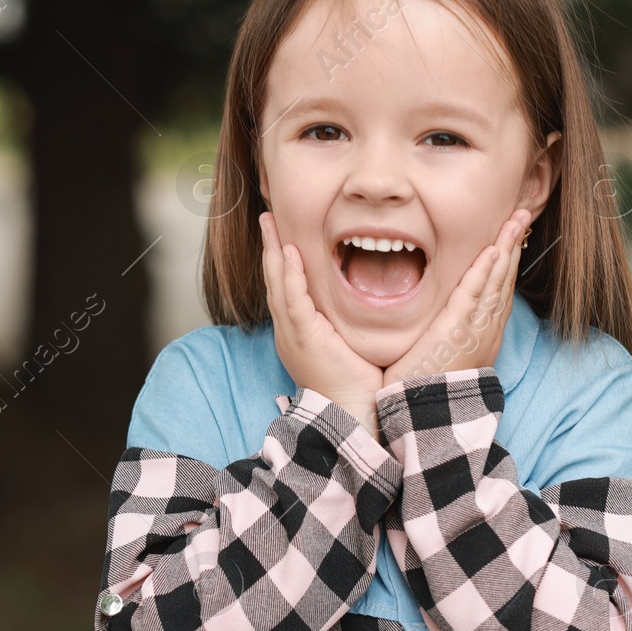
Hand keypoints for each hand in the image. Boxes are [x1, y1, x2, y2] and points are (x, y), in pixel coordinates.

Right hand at [259, 211, 384, 434]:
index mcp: (300, 332)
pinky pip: (292, 301)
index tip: (282, 233)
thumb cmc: (357, 384)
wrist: (352, 413)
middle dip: (270, 247)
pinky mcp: (304, 337)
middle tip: (267, 217)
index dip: (283, 260)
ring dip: (274, 251)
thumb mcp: (349, 345)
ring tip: (270, 223)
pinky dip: (290, 275)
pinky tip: (289, 252)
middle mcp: (290, 330)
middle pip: (275, 281)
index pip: (287, 288)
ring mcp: (293, 334)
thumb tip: (365, 304)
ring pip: (278, 285)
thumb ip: (348, 323)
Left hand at [383, 207, 529, 388]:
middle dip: (513, 246)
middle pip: (504, 280)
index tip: (510, 237)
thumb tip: (438, 316)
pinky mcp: (457, 331)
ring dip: (506, 248)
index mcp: (482, 336)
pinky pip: (475, 293)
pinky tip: (494, 249)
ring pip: (496, 281)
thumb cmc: (424, 388)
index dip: (506, 262)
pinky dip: (486, 270)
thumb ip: (444, 331)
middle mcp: (485, 331)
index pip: (498, 291)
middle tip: (522, 216)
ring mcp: (475, 330)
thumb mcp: (440, 354)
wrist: (422, 417)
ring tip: (516, 220)